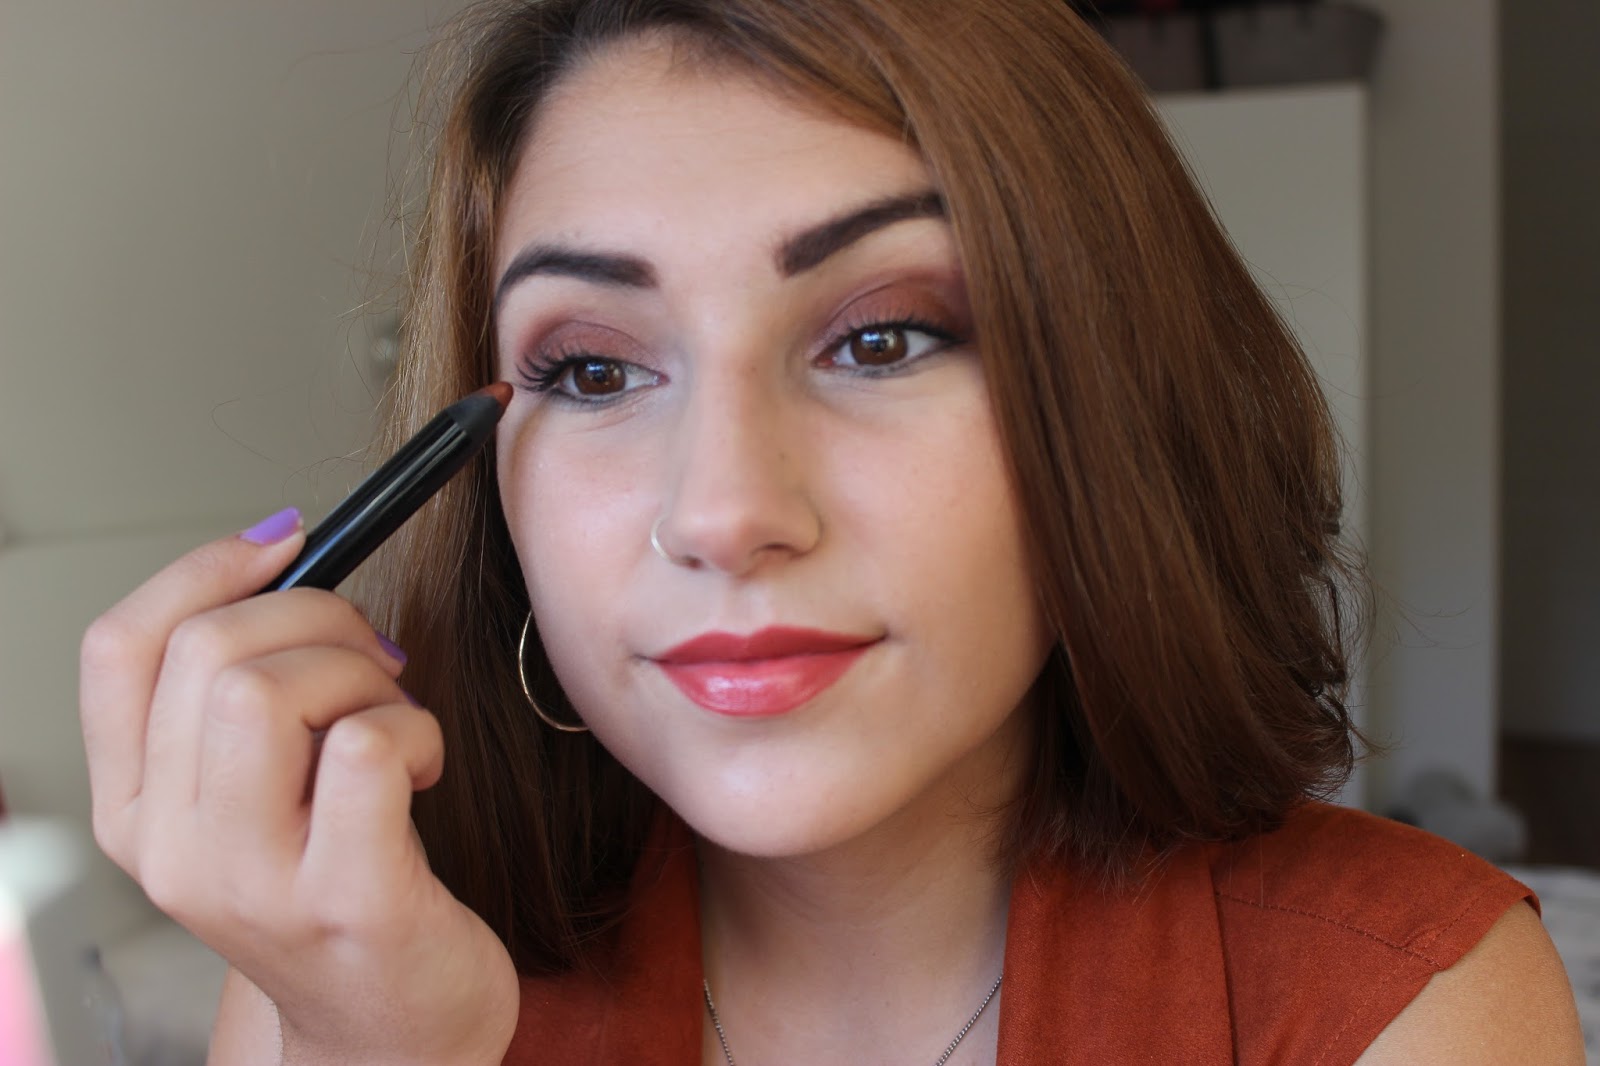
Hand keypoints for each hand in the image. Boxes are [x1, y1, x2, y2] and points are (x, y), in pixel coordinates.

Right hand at [80, 510, 517, 1065]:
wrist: (390, 1031)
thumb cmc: (338, 888)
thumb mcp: (257, 795)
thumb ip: (245, 695)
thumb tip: (285, 554)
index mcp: (136, 811)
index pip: (118, 649)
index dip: (204, 568)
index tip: (286, 539)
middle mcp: (171, 851)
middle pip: (209, 653)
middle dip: (318, 618)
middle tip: (373, 659)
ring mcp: (252, 883)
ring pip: (270, 690)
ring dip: (364, 678)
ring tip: (395, 726)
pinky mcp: (346, 900)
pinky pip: (363, 746)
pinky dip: (413, 729)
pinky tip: (422, 770)